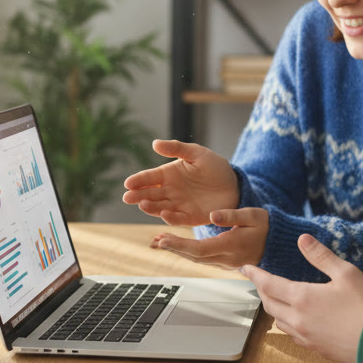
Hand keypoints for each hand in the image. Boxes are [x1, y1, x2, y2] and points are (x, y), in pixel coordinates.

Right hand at [122, 140, 238, 225]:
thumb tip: (154, 143)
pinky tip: (164, 214)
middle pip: (150, 195)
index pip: (149, 178)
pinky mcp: (190, 218)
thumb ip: (177, 148)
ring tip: (142, 204)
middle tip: (127, 197)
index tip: (128, 183)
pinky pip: (177, 219)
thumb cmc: (214, 167)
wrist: (234, 185)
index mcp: (168, 175)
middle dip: (137, 196)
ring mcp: (179, 205)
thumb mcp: (196, 153)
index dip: (138, 180)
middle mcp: (170, 191)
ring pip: (160, 208)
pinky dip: (170, 218)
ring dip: (150, 208)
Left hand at [150, 207, 267, 269]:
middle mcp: (226, 258)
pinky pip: (201, 258)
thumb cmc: (267, 228)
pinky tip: (176, 244)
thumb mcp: (254, 215)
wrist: (279, 245)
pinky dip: (187, 252)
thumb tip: (213, 215)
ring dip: (178, 251)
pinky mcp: (224, 262)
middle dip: (174, 249)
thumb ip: (232, 215)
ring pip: (196, 259)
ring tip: (160, 241)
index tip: (164, 239)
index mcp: (231, 246)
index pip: (200, 249)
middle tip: (156, 240)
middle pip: (194, 257)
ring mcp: (224, 262)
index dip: (180, 245)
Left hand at [241, 234, 362, 362]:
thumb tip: (302, 239)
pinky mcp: (316, 349)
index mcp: (302, 298)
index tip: (245, 267)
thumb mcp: (346, 273)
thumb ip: (321, 256)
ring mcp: (306, 337)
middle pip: (269, 304)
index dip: (255, 274)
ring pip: (279, 321)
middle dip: (262, 290)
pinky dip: (287, 322)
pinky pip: (292, 334)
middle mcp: (298, 319)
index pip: (268, 284)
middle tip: (259, 280)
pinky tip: (296, 318)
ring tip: (275, 297)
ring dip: (273, 307)